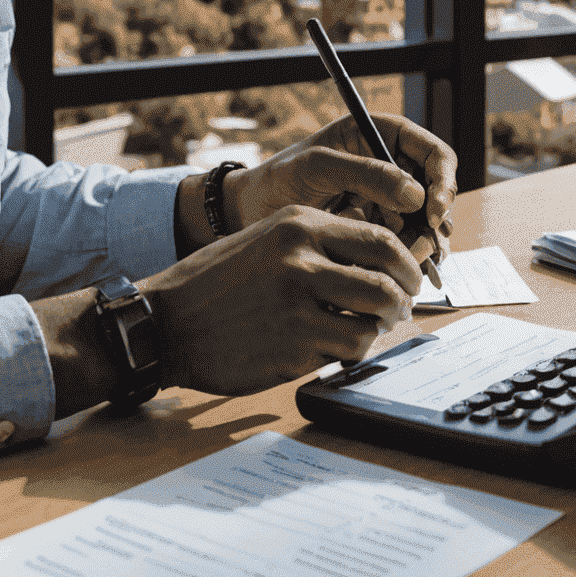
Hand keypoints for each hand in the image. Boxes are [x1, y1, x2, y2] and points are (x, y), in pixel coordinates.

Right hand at [143, 205, 421, 393]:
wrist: (167, 322)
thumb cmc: (219, 282)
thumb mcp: (269, 238)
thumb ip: (321, 244)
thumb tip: (381, 262)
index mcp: (300, 223)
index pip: (381, 238)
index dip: (406, 263)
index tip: (408, 279)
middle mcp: (302, 258)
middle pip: (388, 280)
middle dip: (403, 300)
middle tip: (400, 309)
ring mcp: (298, 303)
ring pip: (374, 320)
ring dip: (377, 330)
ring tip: (364, 330)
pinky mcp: (293, 345)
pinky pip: (345, 351)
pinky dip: (347, 353)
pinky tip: (330, 348)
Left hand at [226, 114, 456, 267]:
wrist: (252, 214)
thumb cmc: (279, 179)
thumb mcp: (318, 168)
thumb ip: (365, 174)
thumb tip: (415, 194)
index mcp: (379, 136)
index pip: (431, 152)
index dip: (442, 179)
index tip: (432, 209)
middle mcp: (389, 165)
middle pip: (436, 190)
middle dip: (434, 219)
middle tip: (422, 246)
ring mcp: (386, 199)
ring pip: (426, 221)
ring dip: (425, 242)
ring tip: (408, 262)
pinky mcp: (378, 228)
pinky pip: (407, 242)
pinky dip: (410, 256)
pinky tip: (399, 269)